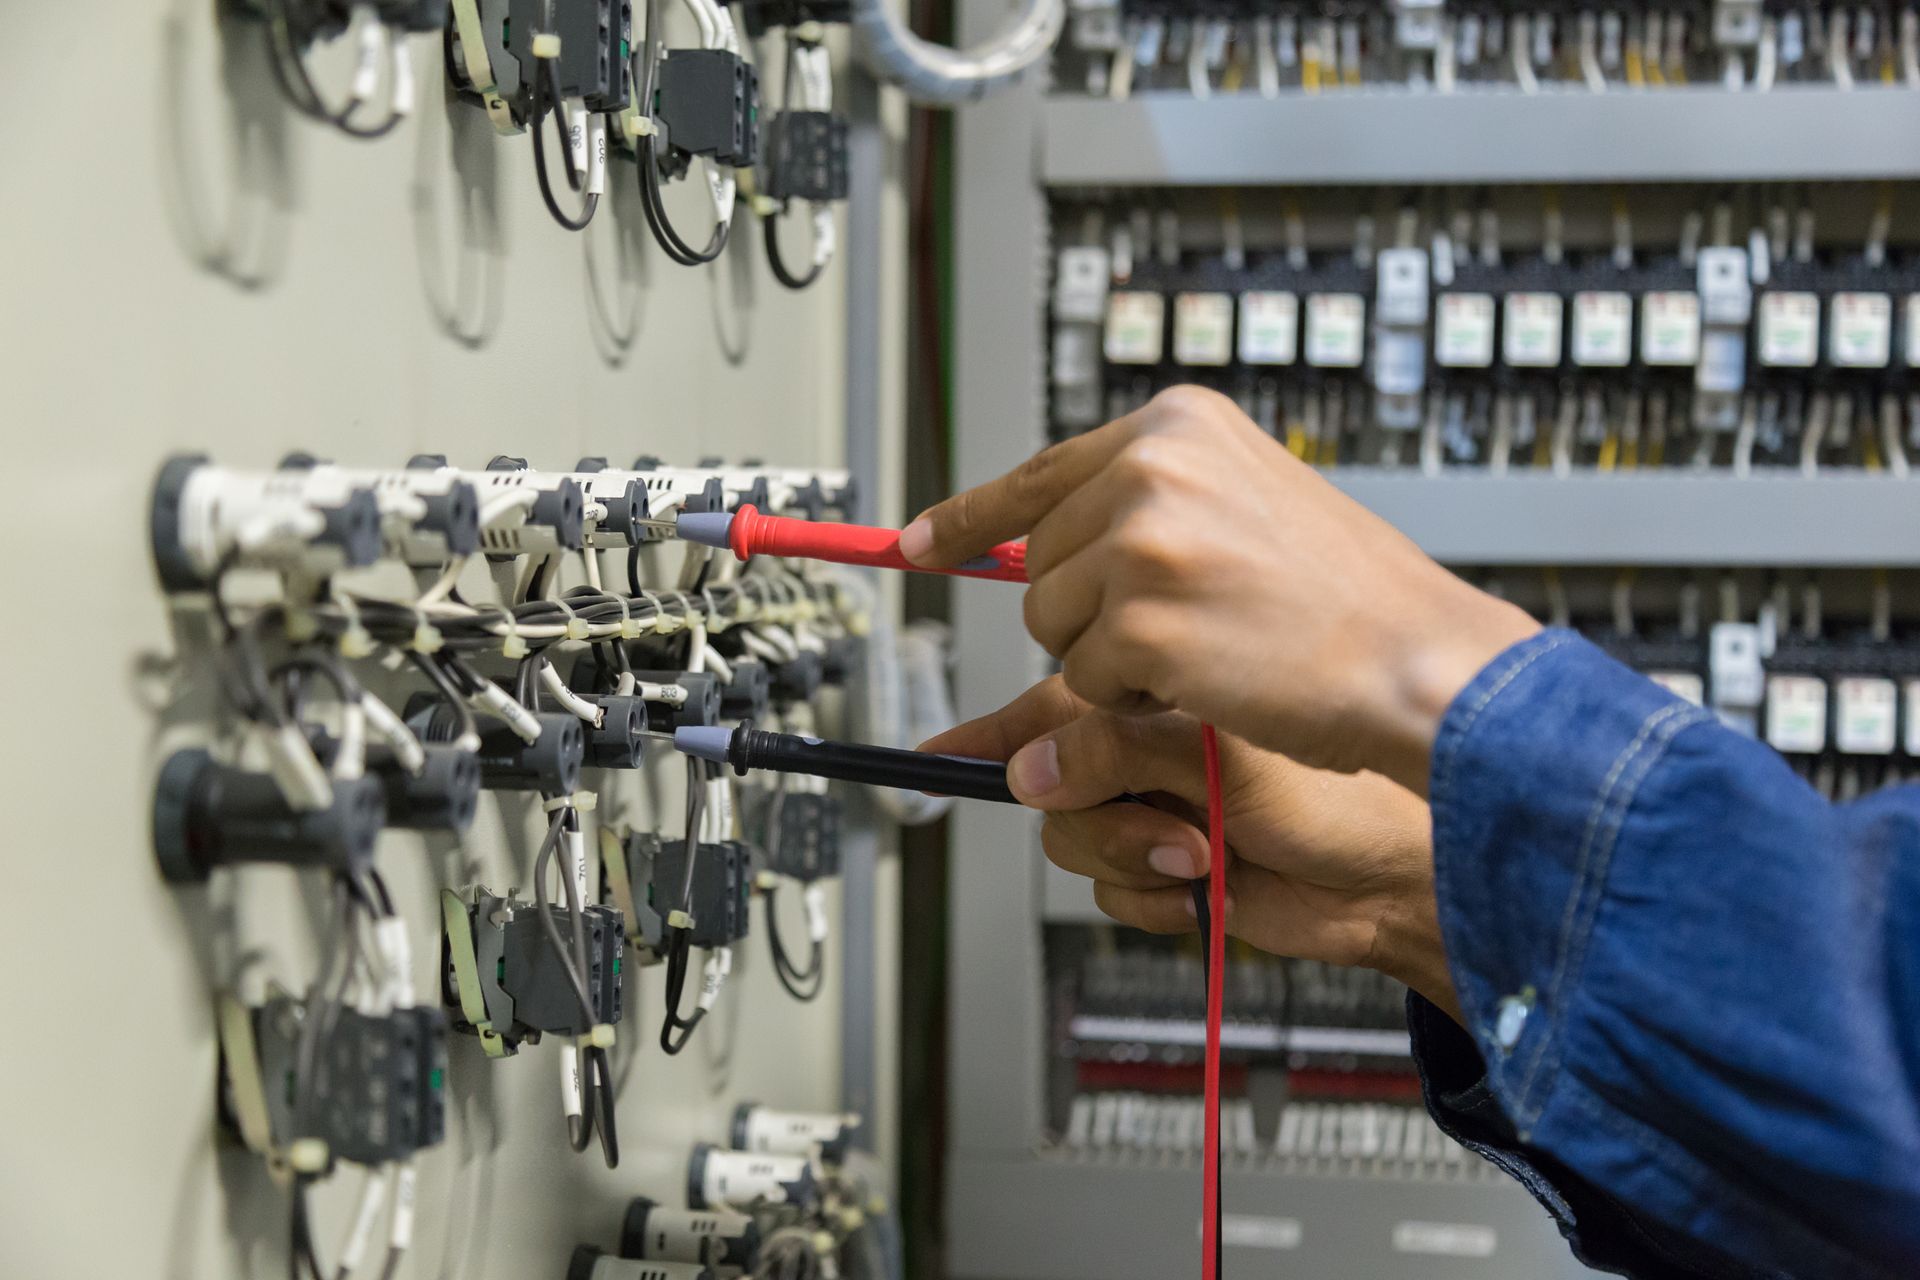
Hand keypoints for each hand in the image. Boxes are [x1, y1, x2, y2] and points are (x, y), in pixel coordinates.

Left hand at [901, 386, 1537, 793]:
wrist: (1419, 660)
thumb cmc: (1352, 600)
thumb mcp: (1252, 499)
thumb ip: (1158, 499)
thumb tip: (1057, 526)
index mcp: (1178, 426)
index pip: (1041, 471)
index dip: (970, 517)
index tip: (915, 543)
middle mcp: (1152, 468)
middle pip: (1041, 561)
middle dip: (1090, 610)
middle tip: (1186, 624)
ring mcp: (1140, 544)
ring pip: (1054, 625)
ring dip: (1114, 656)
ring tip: (1209, 644)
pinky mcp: (1137, 623)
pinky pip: (1085, 682)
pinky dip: (1136, 697)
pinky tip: (1212, 676)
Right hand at [923, 676, 1459, 1021]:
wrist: (1408, 874)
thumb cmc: (1348, 784)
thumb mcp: (1218, 747)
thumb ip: (1109, 750)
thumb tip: (1027, 772)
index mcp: (1159, 679)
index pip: (1049, 686)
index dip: (986, 718)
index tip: (930, 745)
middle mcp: (1148, 736)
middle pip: (1042, 774)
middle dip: (1097, 808)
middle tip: (1165, 816)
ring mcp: (1155, 801)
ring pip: (1069, 838)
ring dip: (1134, 856)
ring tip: (1205, 852)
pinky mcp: (1166, 866)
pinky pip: (1107, 891)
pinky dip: (1156, 898)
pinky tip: (1212, 885)